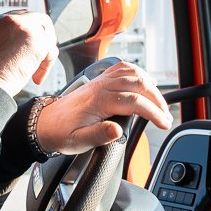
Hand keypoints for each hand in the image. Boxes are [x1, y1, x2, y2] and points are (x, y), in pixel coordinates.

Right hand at [0, 11, 57, 95]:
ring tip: (35, 72)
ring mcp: (24, 28)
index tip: (31, 50)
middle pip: (40, 20)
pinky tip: (36, 79)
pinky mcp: (36, 41)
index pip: (22, 18)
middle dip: (45, 38)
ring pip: (47, 36)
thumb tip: (22, 49)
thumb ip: (6, 43)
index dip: (30, 34)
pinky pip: (51, 51)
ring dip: (46, 55)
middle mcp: (10, 20)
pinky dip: (46, 67)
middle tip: (43, 57)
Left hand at [33, 61, 172, 153]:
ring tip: (160, 103)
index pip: (135, 101)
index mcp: (99, 100)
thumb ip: (99, 135)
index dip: (153, 112)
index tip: (163, 123)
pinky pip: (123, 68)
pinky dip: (139, 73)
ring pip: (133, 73)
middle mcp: (101, 86)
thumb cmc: (61, 133)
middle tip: (166, 116)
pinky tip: (145, 83)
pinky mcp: (100, 80)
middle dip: (157, 100)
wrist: (45, 123)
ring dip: (150, 86)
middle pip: (139, 84)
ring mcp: (101, 80)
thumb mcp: (78, 141)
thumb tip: (118, 131)